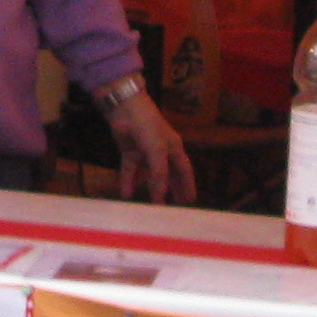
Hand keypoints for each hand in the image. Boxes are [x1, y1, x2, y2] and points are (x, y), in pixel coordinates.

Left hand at [106, 91, 197, 206]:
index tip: (191, 200)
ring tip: (153, 204)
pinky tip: (126, 195)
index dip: (188, 184)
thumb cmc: (148, 126)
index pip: (184, 170)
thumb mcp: (157, 150)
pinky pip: (130, 171)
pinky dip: (127, 182)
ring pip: (149, 175)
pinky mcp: (130, 152)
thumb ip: (159, 174)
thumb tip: (160, 196)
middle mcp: (161, 151)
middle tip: (175, 206)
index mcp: (174, 148)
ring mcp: (145, 152)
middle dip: (172, 189)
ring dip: (150, 188)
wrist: (125, 109)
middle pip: (169, 174)